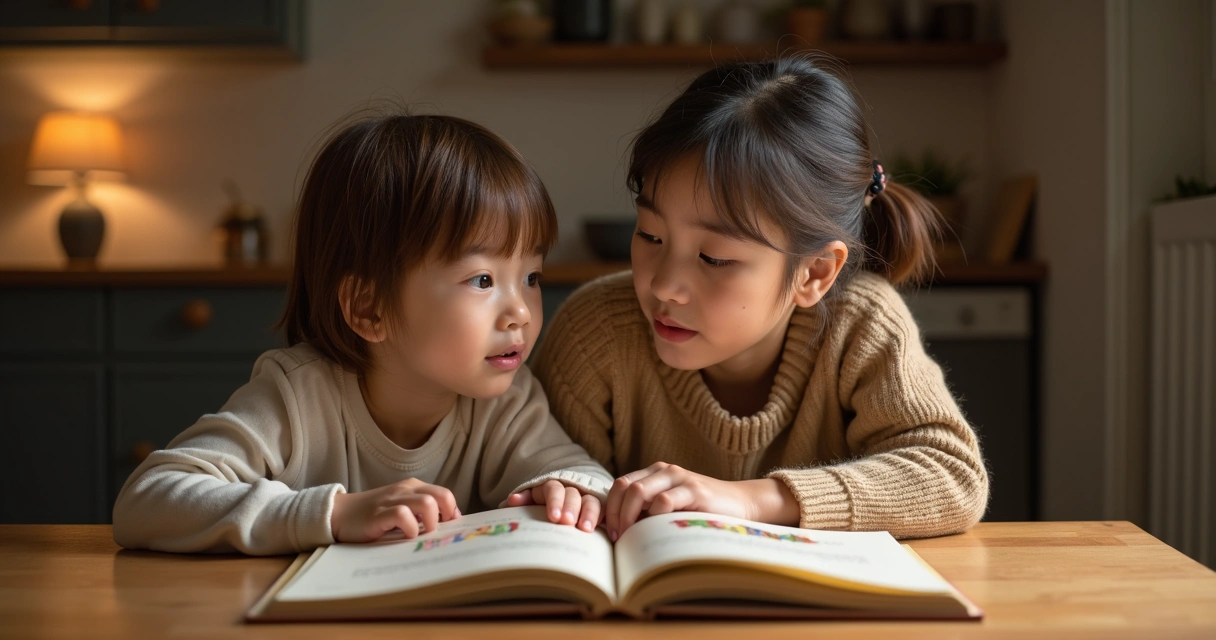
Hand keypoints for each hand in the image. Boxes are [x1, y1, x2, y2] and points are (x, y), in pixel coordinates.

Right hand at [330, 478, 458, 542]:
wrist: (339, 514)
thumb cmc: (374, 515)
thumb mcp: (400, 507)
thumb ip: (420, 512)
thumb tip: (446, 525)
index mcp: (413, 487)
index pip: (444, 494)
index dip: (451, 512)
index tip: (448, 527)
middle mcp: (405, 490)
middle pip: (441, 496)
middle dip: (446, 515)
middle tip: (437, 532)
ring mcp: (392, 500)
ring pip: (426, 503)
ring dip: (430, 523)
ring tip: (421, 535)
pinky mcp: (379, 514)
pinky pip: (403, 516)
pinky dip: (410, 529)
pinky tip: (405, 536)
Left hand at [506, 479, 602, 532]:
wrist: (555, 517)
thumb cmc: (539, 511)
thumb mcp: (529, 505)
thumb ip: (522, 502)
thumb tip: (511, 501)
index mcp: (551, 489)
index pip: (554, 490)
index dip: (555, 501)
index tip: (554, 517)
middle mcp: (570, 491)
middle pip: (573, 495)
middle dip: (571, 507)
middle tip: (568, 522)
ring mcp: (585, 500)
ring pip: (590, 501)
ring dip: (589, 514)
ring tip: (586, 529)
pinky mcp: (597, 511)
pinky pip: (603, 511)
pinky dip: (602, 519)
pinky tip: (603, 530)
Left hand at [604, 462, 798, 540]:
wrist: (741, 503)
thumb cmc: (702, 510)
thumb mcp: (670, 507)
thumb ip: (648, 510)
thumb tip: (617, 529)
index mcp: (654, 473)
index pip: (619, 484)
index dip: (609, 507)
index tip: (607, 531)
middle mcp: (664, 471)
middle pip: (624, 486)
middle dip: (615, 514)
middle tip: (616, 537)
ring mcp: (679, 478)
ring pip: (639, 491)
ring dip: (628, 517)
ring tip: (629, 537)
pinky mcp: (694, 490)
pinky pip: (664, 501)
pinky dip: (653, 517)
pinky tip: (654, 531)